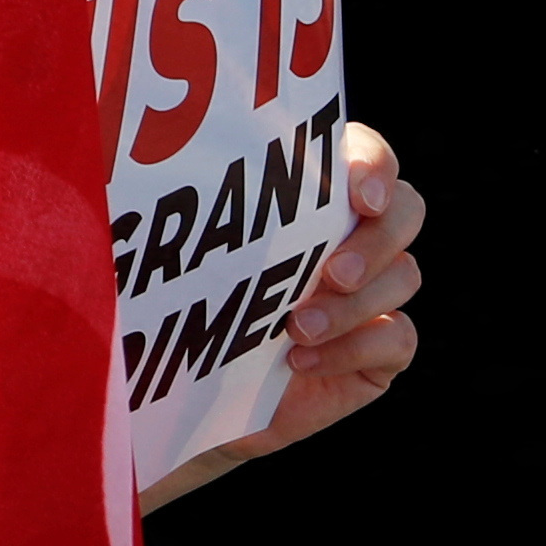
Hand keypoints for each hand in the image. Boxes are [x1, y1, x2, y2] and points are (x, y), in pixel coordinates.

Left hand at [137, 124, 420, 511]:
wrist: (184, 390)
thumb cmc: (177, 305)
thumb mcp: (178, 253)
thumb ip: (187, 208)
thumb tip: (139, 154)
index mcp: (310, 195)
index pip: (363, 154)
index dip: (373, 164)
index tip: (359, 195)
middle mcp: (353, 236)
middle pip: (406, 209)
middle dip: (377, 238)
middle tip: (333, 271)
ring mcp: (374, 292)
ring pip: (404, 275)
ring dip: (352, 304)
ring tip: (295, 328)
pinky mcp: (379, 348)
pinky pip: (398, 337)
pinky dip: (353, 348)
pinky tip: (300, 360)